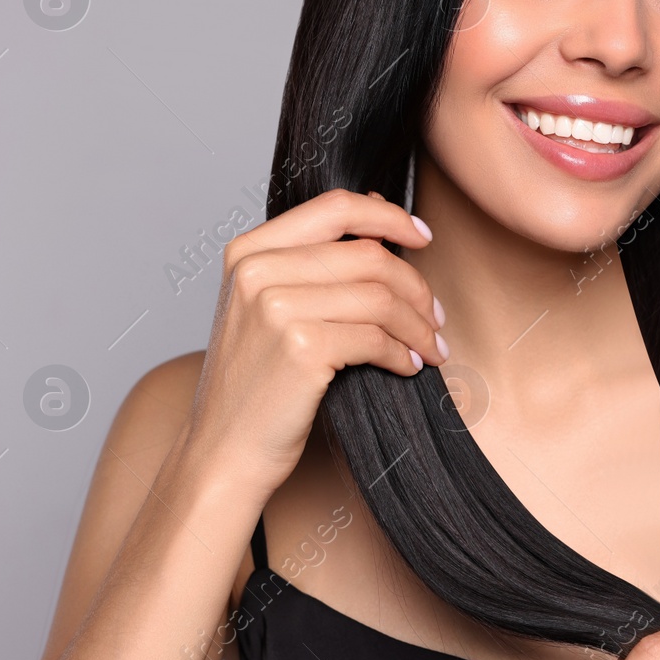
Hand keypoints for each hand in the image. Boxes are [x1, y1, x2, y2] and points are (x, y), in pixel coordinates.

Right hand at [185, 187, 446, 496]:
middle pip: (369, 256)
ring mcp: (275, 307)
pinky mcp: (300, 346)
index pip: (336, 207)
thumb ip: (315, 263)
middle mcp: (257, 270)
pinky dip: (403, 353)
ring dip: (418, 326)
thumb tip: (384, 224)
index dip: (390, 217)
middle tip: (436, 317)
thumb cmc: (255, 382)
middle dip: (416, 287)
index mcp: (249, 250)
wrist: (223, 452)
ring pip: (380, 298)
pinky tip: (408, 366)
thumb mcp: (268, 307)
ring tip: (431, 347)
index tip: (423, 237)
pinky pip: (376, 338)